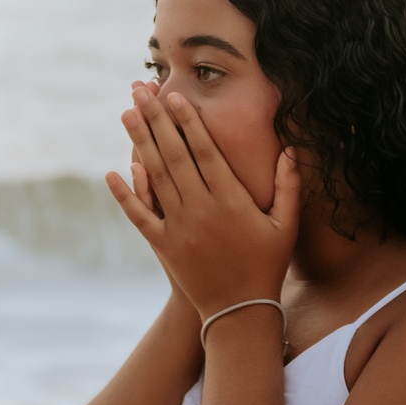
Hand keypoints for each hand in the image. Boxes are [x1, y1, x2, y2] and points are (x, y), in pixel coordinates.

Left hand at [107, 87, 299, 320]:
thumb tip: (292, 148)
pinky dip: (125, 194)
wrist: (239, 313)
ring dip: (139, 143)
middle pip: (174, 155)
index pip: (205, 150)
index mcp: (231, 199)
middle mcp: (201, 208)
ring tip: (126, 114)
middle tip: (141, 91)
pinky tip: (112, 172)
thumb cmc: (267, 265)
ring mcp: (179, 227)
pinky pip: (140, 215)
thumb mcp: (286, 225)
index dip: (188, 121)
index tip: (175, 96)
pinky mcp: (163, 246)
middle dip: (156, 120)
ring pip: (155, 177)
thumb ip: (288, 185)